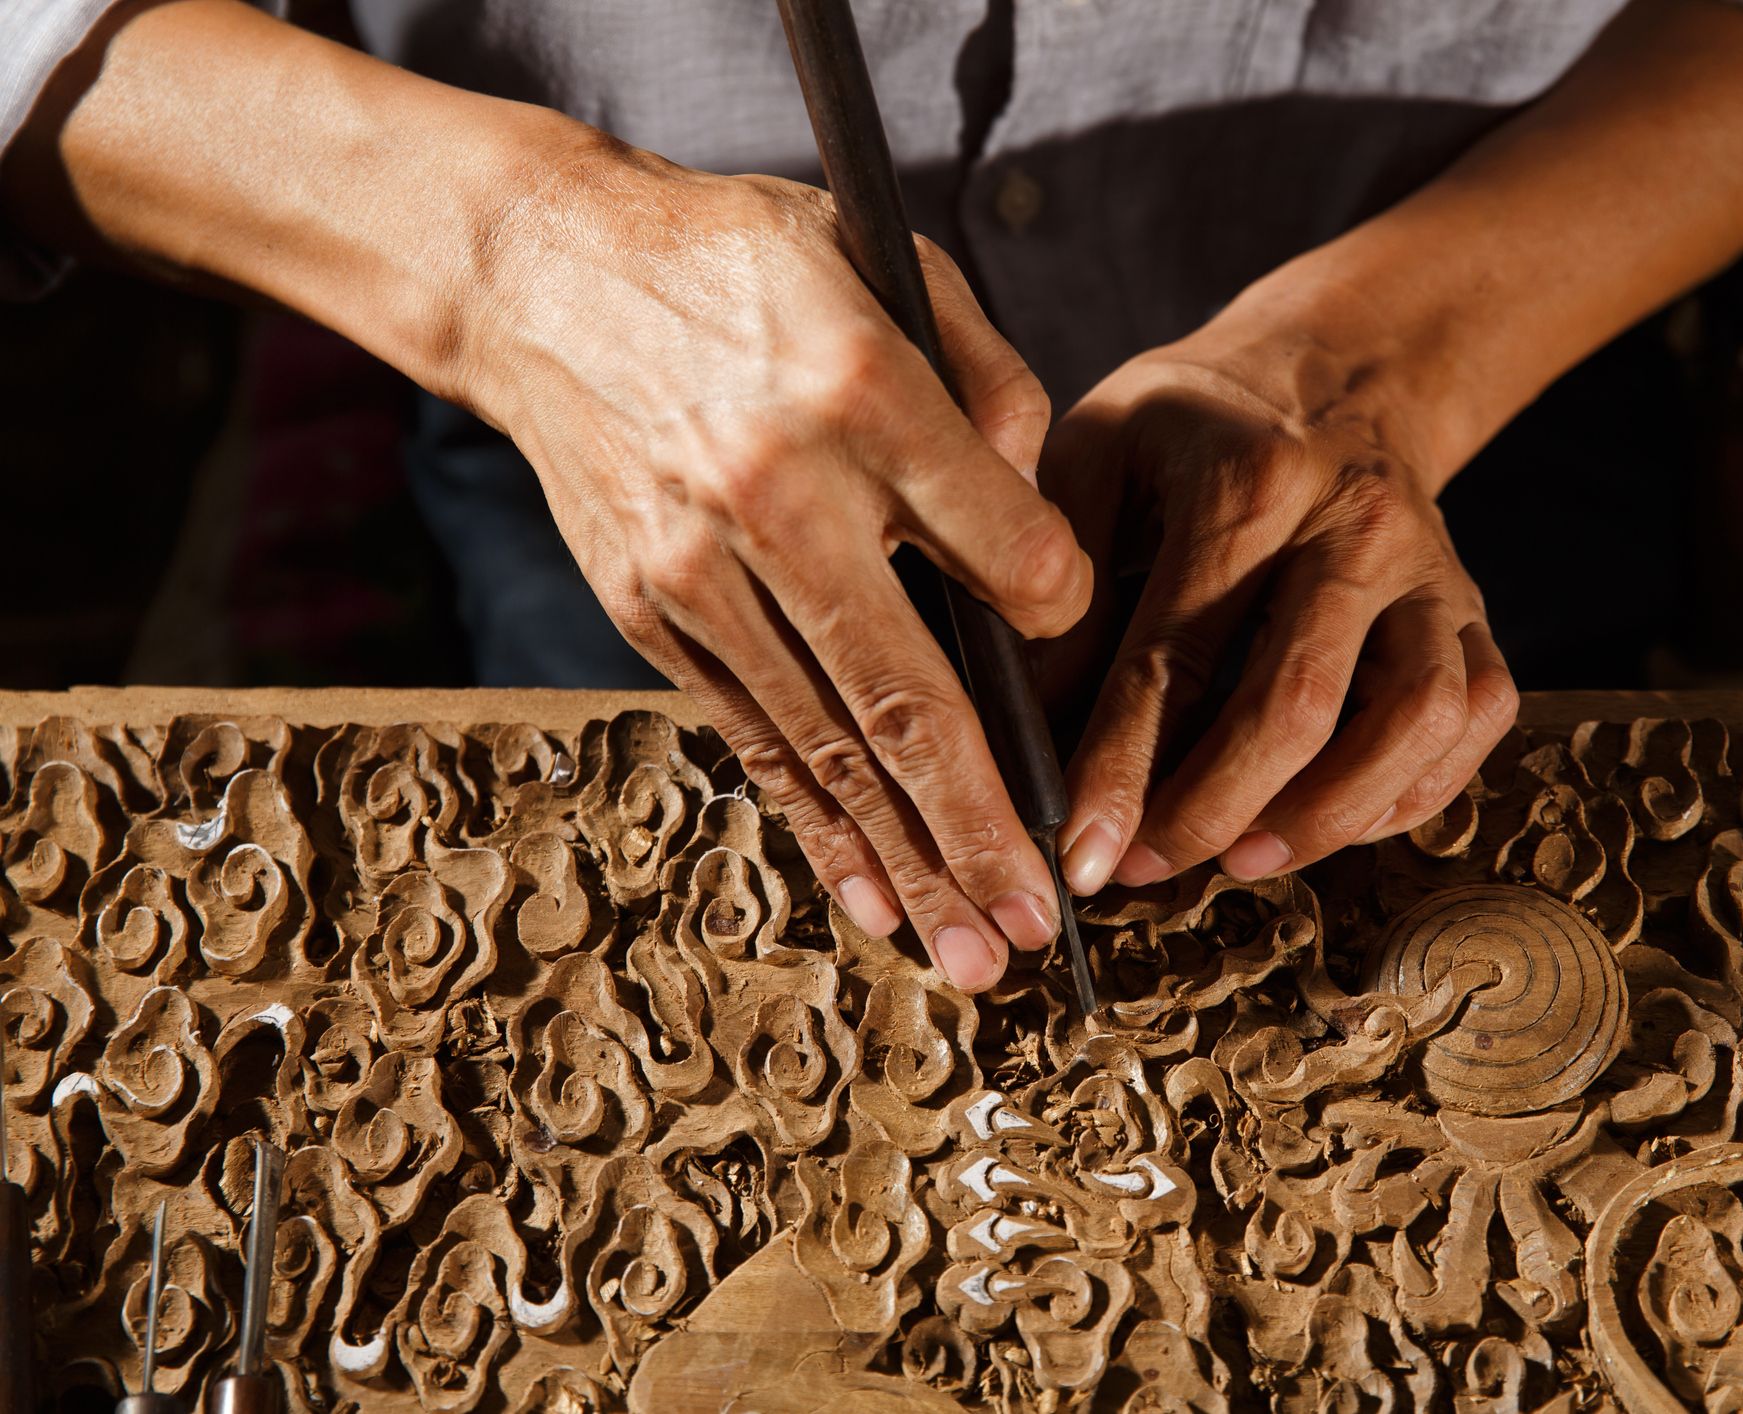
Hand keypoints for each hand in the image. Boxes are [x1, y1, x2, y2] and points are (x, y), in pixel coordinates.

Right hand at [461, 141, 1090, 990]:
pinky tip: (872, 900)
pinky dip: (817, 827)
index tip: (1075, 649)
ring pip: (828, 745)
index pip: (1007, 548)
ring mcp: (700, 571)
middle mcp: (777, 496)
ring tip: (974, 953)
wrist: (544, 274)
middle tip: (1047, 927)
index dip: (1059, 614)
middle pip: (908, 693)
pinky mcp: (652, 614)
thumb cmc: (744, 264)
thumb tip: (1042, 528)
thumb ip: (991, 385)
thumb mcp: (886, 264)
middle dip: (984, 825)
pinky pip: (754, 740)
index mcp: (858, 392)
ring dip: (907, 862)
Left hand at [1043, 324, 1517, 894]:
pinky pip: (1474, 719)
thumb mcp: (1097, 450)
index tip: (1080, 851)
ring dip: (1324, 817)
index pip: (1175, 657)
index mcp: (1249, 480)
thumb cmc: (1192, 424)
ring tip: (1240, 858)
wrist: (1333, 369)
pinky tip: (1328, 824)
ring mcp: (1430, 570)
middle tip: (1142, 869)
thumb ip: (1058, 575)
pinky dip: (1410, 792)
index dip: (1121, 769)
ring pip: (1412, 720)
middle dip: (1210, 812)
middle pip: (1296, 704)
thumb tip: (1030, 721)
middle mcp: (1357, 524)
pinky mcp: (1474, 607)